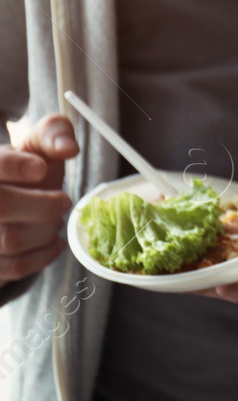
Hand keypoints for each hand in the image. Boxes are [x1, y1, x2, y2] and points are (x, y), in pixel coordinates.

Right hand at [0, 115, 79, 282]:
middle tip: (64, 201)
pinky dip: (43, 255)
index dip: (14, 166)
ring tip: (54, 220)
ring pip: (11, 240)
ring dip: (45, 231)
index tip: (41, 168)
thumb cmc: (24, 169)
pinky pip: (15, 267)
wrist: (8, 201)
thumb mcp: (36, 143)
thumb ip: (54, 133)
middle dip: (41, 206)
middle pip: (0, 205)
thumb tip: (68, 148)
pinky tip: (53, 241)